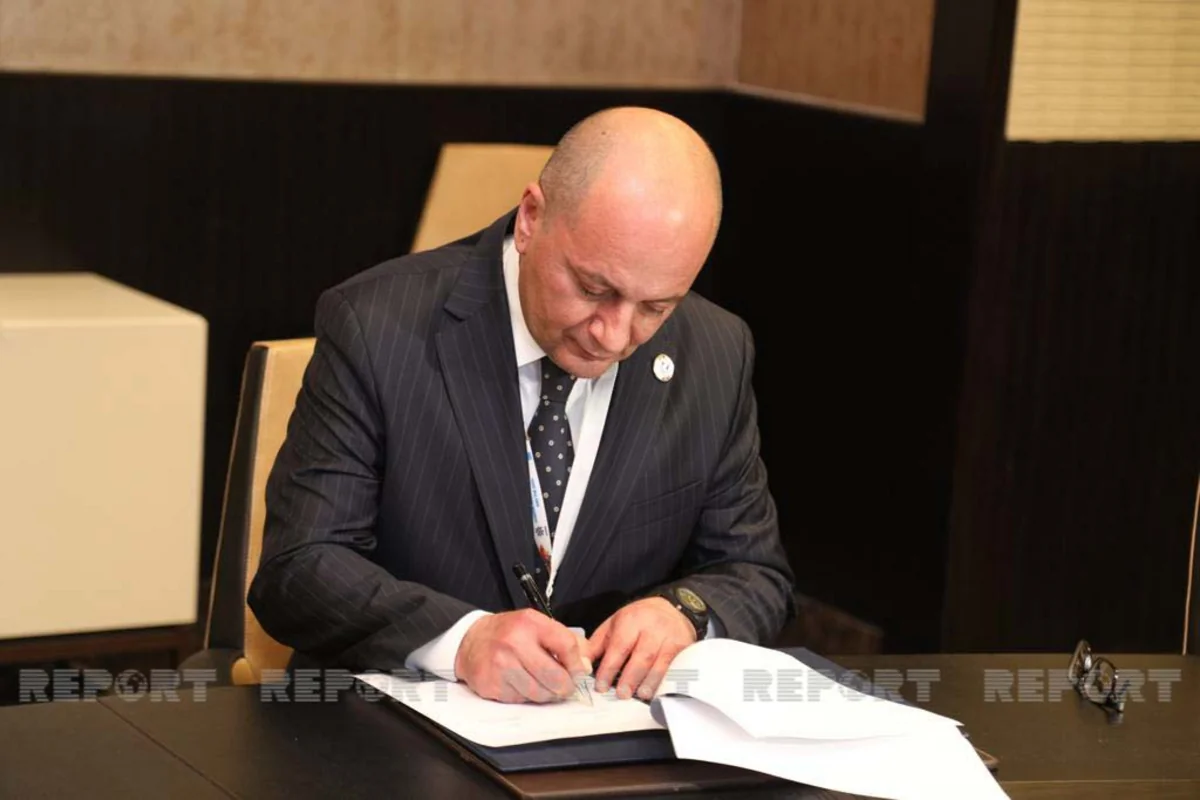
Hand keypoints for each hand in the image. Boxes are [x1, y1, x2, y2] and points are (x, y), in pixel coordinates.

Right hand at [455, 610, 590, 702]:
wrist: (472, 640)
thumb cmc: (510, 633)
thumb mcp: (537, 625)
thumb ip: (565, 641)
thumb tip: (585, 666)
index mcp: (530, 623)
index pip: (566, 645)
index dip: (577, 664)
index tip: (579, 671)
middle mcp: (514, 642)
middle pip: (555, 676)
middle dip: (566, 686)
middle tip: (566, 687)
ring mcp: (501, 665)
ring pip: (539, 693)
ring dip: (547, 694)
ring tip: (544, 685)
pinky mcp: (492, 684)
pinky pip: (521, 699)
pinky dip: (526, 697)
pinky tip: (522, 684)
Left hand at [586, 597, 695, 700]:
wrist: (672, 608)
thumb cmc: (638, 619)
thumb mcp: (615, 624)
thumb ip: (598, 644)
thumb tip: (581, 664)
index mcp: (631, 619)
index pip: (619, 646)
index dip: (609, 668)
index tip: (601, 686)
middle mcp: (652, 627)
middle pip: (641, 656)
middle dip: (630, 678)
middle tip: (621, 694)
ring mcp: (670, 637)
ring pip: (660, 663)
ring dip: (649, 682)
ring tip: (640, 695)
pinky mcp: (683, 646)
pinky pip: (674, 666)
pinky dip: (665, 680)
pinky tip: (657, 690)